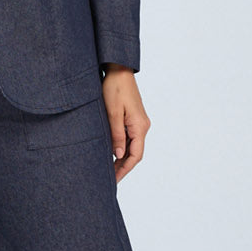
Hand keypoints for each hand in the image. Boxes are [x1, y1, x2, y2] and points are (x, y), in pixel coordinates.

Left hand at [101, 66, 149, 182]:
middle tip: (109, 179)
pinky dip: (122, 147)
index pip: (135, 155)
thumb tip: (119, 155)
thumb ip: (116, 135)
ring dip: (122, 158)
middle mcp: (143, 126)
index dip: (124, 169)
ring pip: (132, 146)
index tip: (114, 180)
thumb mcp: (112, 113)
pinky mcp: (134, 119)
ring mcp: (139, 122)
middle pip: (135, 153)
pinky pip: (130, 138)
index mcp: (139, 126)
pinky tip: (112, 153)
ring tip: (108, 169)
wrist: (119, 71)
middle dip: (123, 167)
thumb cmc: (114, 88)